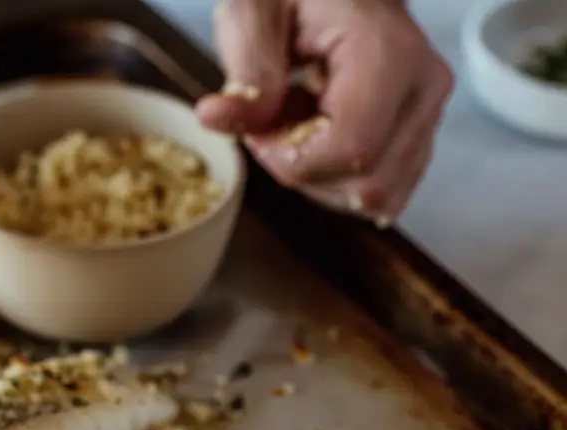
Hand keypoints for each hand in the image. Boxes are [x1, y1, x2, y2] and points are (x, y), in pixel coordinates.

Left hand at [196, 0, 453, 223]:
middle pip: (363, 182)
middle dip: (305, 169)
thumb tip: (218, 117)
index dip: (291, 159)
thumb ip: (244, 67)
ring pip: (371, 194)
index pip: (350, 150)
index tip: (260, 128)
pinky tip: (323, 138)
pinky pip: (380, 193)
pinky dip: (341, 180)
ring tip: (303, 119)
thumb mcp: (254, 12)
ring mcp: (429, 116)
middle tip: (276, 122)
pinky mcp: (420, 139)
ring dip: (321, 175)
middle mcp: (424, 87)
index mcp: (390, 52)